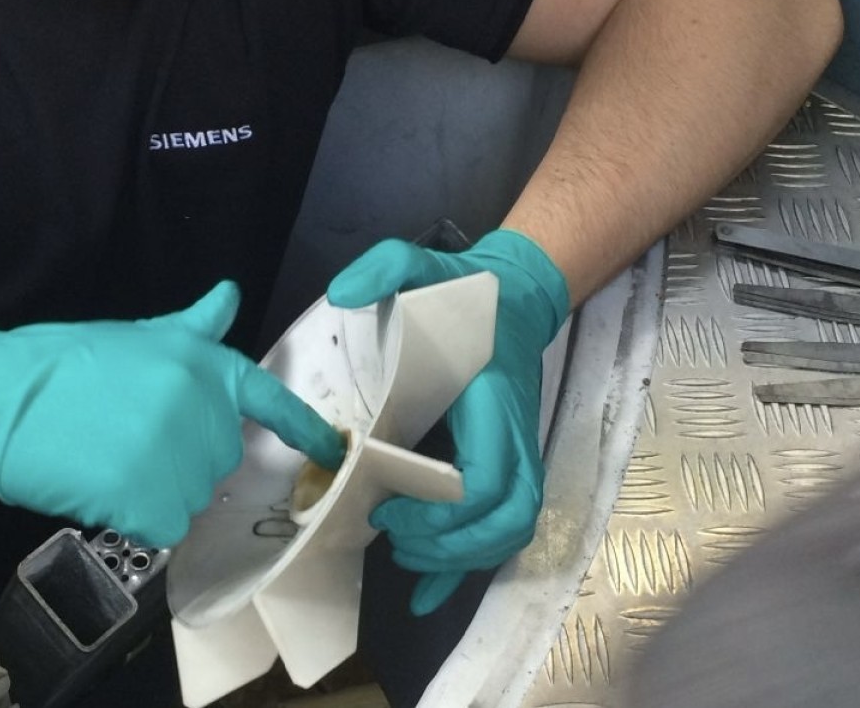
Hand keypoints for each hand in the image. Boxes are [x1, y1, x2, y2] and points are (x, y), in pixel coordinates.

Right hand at [0, 281, 344, 547]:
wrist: (1, 402)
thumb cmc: (62, 361)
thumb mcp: (137, 335)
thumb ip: (193, 327)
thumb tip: (229, 295)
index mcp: (205, 365)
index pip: (270, 400)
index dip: (302, 429)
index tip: (331, 453)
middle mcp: (207, 412)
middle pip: (221, 453)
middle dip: (186, 452)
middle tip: (130, 437)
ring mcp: (184, 463)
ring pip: (191, 494)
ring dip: (159, 487)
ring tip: (109, 458)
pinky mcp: (156, 507)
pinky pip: (164, 525)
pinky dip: (137, 516)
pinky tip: (103, 487)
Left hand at [327, 228, 569, 613]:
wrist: (517, 297)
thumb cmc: (469, 292)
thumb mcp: (425, 264)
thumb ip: (386, 265)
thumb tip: (342, 294)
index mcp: (493, 399)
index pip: (491, 478)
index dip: (444, 510)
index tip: (388, 507)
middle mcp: (514, 436)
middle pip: (508, 520)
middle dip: (451, 546)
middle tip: (391, 538)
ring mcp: (516, 455)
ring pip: (509, 533)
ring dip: (459, 560)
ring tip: (404, 559)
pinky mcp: (508, 466)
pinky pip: (501, 531)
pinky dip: (465, 568)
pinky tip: (426, 595)